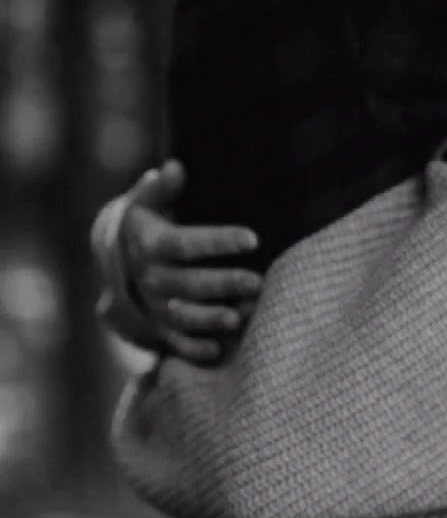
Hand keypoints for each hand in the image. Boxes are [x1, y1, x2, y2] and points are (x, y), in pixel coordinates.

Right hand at [119, 161, 262, 364]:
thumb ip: (159, 187)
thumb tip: (172, 167)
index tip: (253, 238)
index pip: (184, 244)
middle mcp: (149, 277)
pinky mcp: (157, 326)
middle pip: (187, 283)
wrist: (116, 258)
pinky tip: (217, 350)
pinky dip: (193, 349)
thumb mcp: (145, 200)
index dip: (218, 242)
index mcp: (150, 244)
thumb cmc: (143, 221)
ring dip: (210, 318)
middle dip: (223, 284)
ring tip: (240, 317)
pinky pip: (173, 341)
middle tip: (258, 282)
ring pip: (181, 315)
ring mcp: (153, 304)